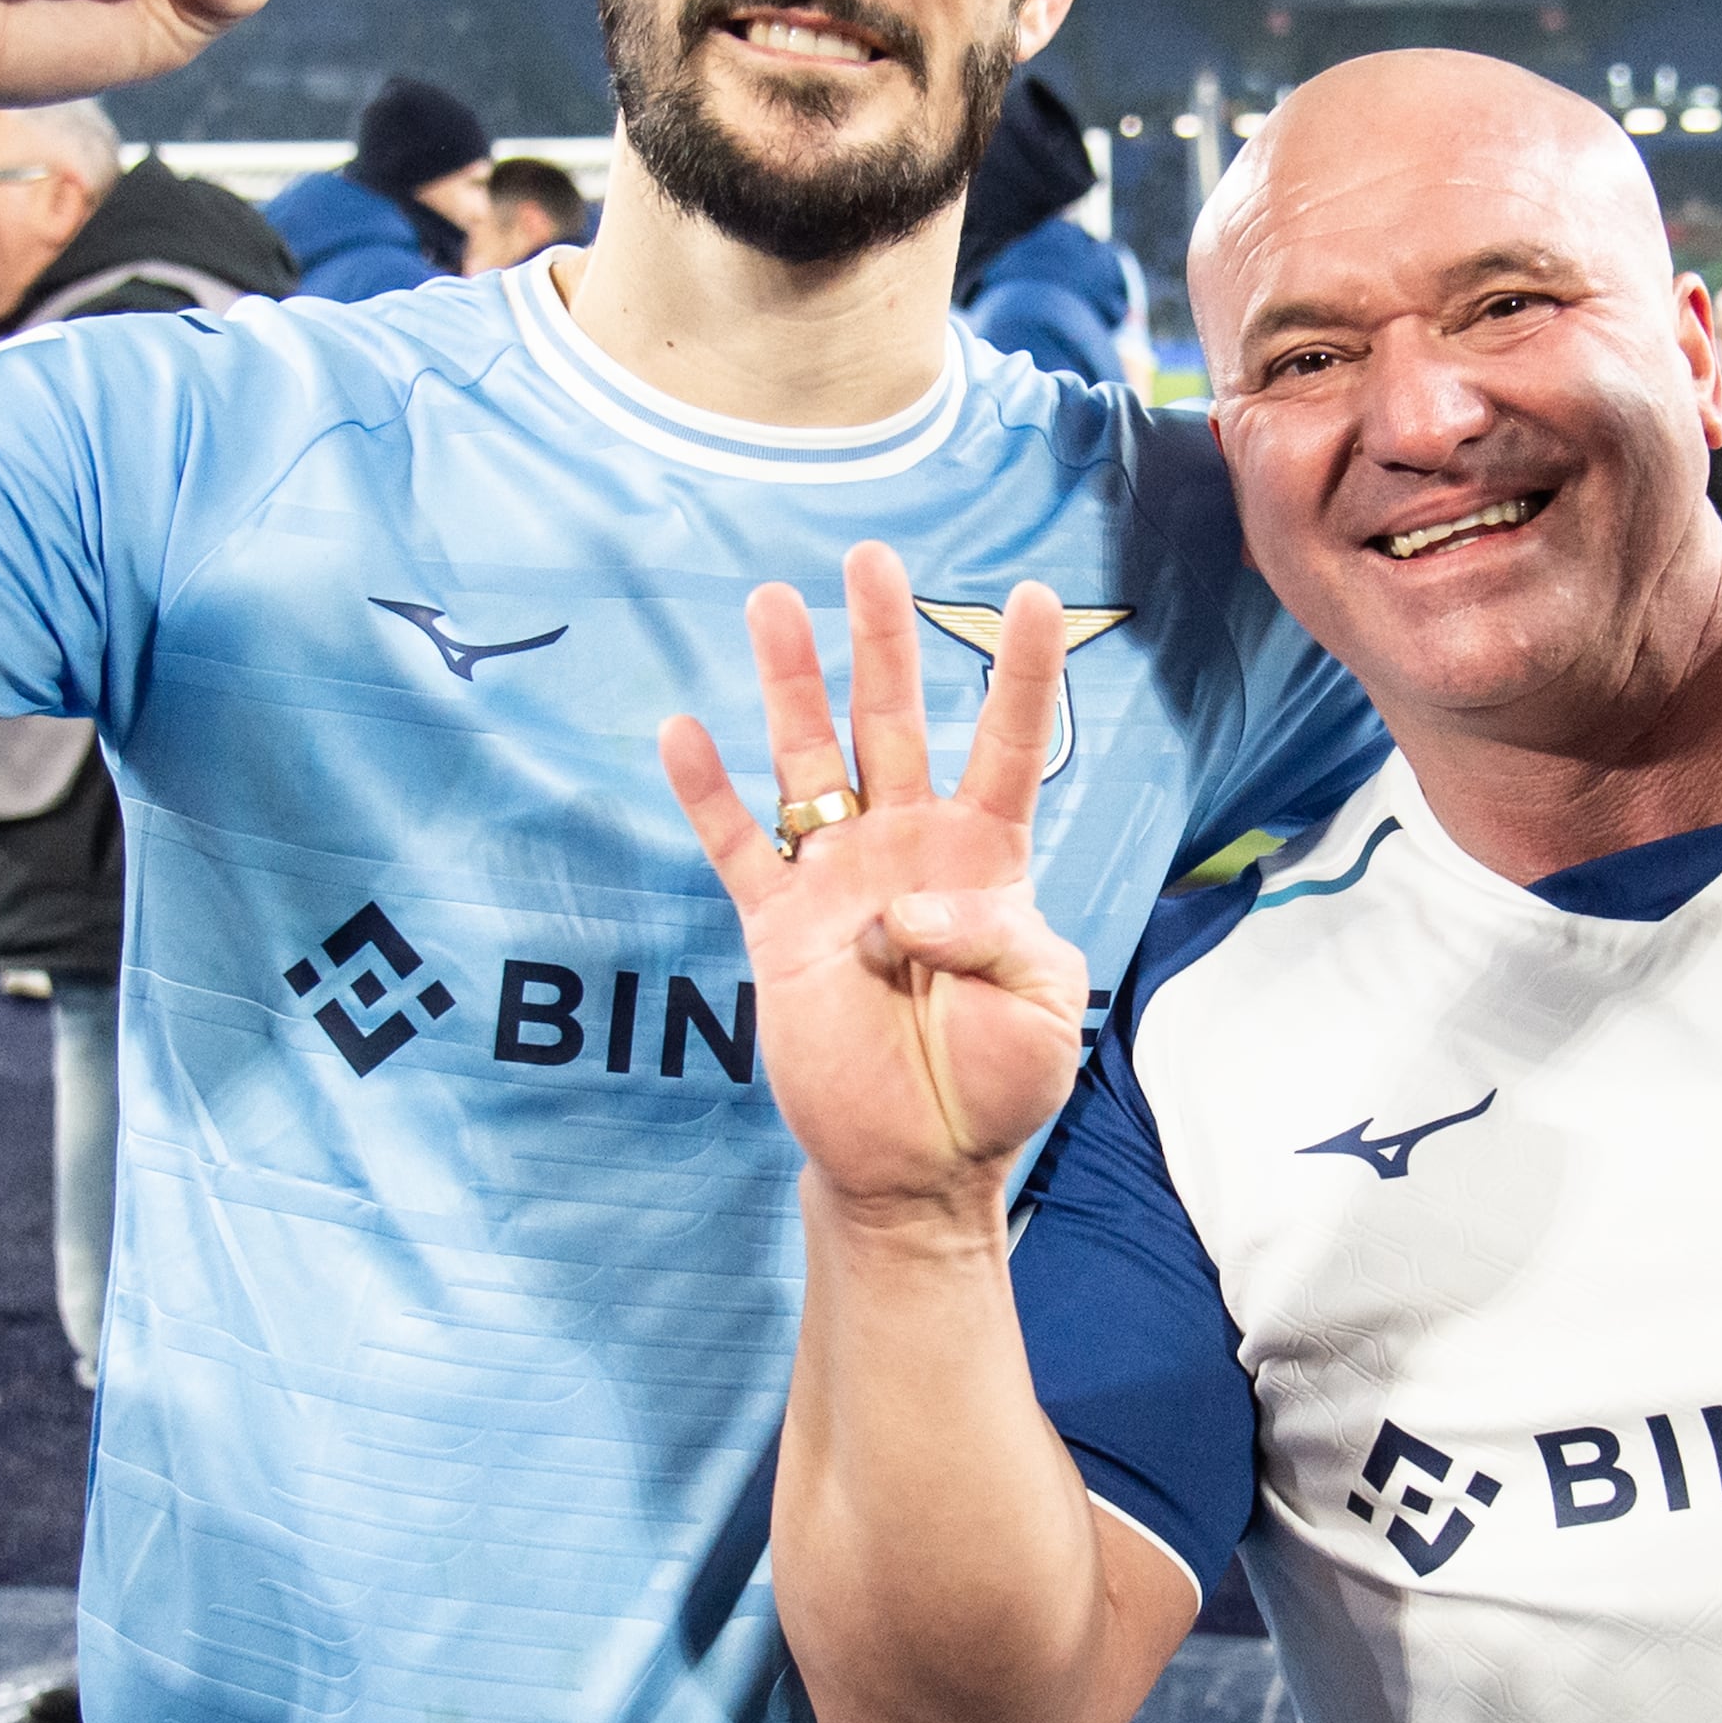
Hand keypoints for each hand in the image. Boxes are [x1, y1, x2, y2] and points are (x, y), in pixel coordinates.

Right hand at [661, 545, 1093, 1229]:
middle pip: (892, 720)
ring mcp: (837, 881)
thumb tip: (902, 909)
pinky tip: (680, 730)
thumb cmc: (997, 1085)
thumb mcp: (1041, 1005)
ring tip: (769, 600)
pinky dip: (706, 793)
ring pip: (807, 760)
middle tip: (871, 556)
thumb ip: (990, 937)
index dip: (1023, 672)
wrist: (920, 1166)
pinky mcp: (778, 928)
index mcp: (987, 858)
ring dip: (789, 683)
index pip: (1010, 743)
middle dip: (881, 637)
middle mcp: (907, 849)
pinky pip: (737, 847)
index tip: (1037, 593)